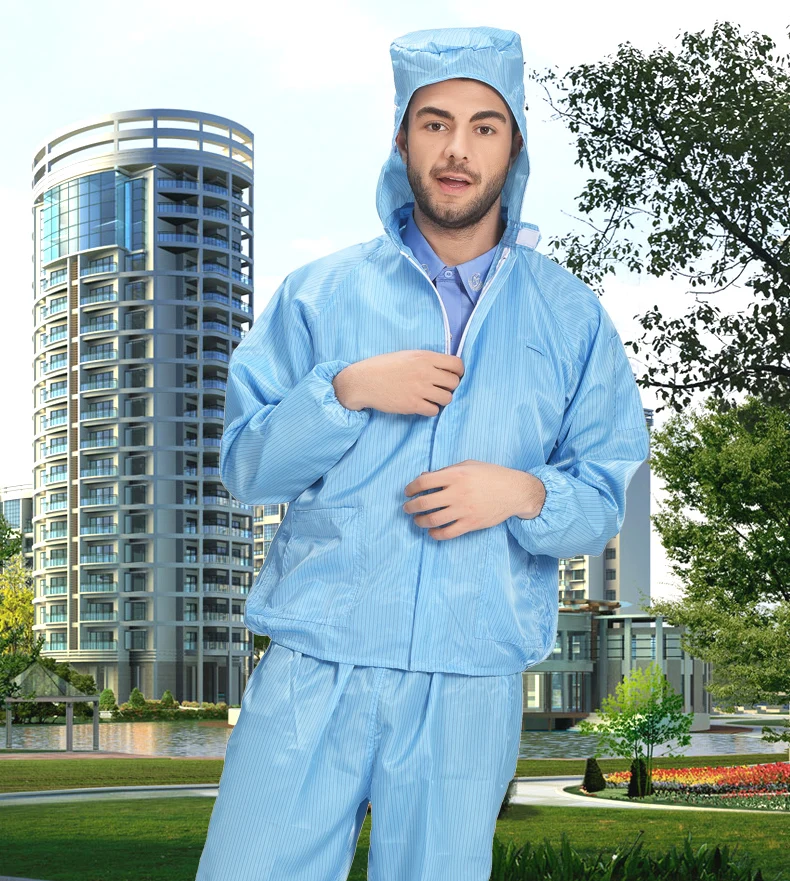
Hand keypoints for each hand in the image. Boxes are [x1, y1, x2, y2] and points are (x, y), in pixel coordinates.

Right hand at [333, 350, 463, 415]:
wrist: (363, 381)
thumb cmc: (383, 366)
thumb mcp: (407, 355)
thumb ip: (426, 360)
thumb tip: (444, 367)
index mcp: (425, 357)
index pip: (457, 364)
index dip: (458, 372)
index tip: (453, 375)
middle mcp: (425, 372)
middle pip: (454, 383)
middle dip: (449, 387)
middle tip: (440, 388)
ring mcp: (420, 389)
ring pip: (447, 398)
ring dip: (441, 399)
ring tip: (430, 397)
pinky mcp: (413, 405)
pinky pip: (434, 410)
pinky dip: (430, 409)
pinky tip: (422, 405)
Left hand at [403, 460, 545, 539]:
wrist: (514, 491)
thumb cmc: (490, 475)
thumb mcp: (468, 465)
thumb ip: (445, 471)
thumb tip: (423, 478)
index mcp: (455, 475)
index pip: (423, 482)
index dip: (411, 488)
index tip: (408, 492)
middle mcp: (458, 493)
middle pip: (424, 503)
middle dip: (410, 507)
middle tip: (407, 508)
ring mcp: (464, 510)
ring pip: (433, 520)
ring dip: (419, 521)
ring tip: (417, 520)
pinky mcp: (471, 524)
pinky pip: (447, 533)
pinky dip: (435, 534)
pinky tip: (432, 531)